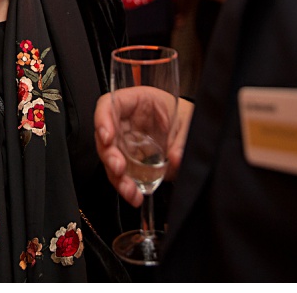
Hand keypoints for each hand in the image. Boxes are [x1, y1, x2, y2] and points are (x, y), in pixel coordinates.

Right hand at [94, 92, 194, 206]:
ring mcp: (127, 141)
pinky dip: (126, 185)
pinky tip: (134, 195)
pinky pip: (122, 173)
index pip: (110, 104)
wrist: (194, 126)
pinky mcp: (131, 159)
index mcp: (137, 101)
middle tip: (119, 169)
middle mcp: (126, 121)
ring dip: (117, 177)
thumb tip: (175, 158)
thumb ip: (182, 139)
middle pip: (105, 136)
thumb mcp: (188, 120)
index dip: (103, 120)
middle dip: (109, 155)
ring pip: (111, 158)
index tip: (108, 138)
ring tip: (130, 191)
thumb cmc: (185, 114)